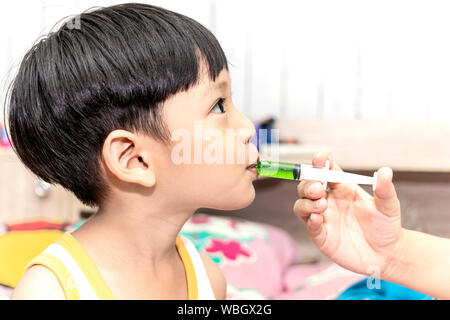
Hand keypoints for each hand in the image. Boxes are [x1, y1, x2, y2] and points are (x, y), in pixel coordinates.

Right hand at [293, 153, 404, 277]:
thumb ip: (384, 189)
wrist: (387, 255)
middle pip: (308, 186)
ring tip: (321, 205)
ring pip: (302, 205)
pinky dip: (310, 220)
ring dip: (307, 202)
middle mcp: (329, 201)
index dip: (320, 163)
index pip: (326, 171)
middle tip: (318, 189)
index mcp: (342, 188)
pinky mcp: (321, 236)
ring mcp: (323, 218)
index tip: (319, 158)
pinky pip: (309, 226)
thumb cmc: (386, 226)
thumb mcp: (388, 206)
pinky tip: (317, 218)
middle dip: (308, 184)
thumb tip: (386, 171)